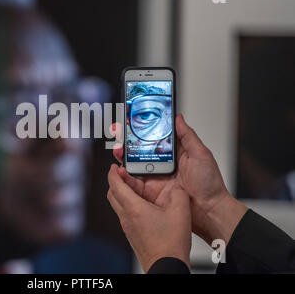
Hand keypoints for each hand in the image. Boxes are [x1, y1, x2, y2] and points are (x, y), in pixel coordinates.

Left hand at [107, 164, 191, 271]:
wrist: (166, 266)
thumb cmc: (170, 244)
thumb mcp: (180, 212)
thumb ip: (178, 194)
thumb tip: (176, 187)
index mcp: (134, 208)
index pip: (115, 185)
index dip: (113, 173)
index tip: (114, 166)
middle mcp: (126, 218)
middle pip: (112, 195)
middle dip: (115, 182)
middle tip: (124, 174)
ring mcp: (128, 228)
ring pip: (118, 206)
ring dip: (122, 194)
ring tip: (136, 188)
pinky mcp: (132, 235)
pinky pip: (125, 215)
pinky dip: (129, 205)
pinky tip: (144, 206)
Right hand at [110, 114, 247, 244]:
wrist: (209, 210)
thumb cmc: (209, 184)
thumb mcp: (200, 154)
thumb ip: (187, 136)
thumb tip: (177, 118)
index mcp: (173, 153)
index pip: (154, 137)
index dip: (143, 130)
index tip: (132, 121)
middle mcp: (162, 164)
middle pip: (140, 150)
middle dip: (127, 141)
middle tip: (120, 134)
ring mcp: (155, 178)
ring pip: (133, 165)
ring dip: (123, 157)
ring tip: (119, 150)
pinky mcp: (149, 191)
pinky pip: (133, 183)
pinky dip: (125, 177)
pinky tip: (121, 170)